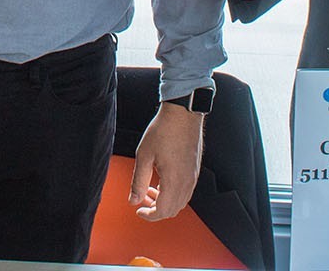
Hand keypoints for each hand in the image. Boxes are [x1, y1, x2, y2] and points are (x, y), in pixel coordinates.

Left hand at [130, 103, 204, 220]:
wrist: (182, 113)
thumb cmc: (163, 130)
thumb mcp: (144, 156)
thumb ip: (138, 181)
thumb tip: (133, 200)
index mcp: (174, 181)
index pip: (163, 211)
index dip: (149, 215)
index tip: (139, 211)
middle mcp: (187, 182)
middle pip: (173, 210)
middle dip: (156, 210)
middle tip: (142, 200)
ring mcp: (193, 176)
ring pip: (180, 201)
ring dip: (165, 201)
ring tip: (149, 189)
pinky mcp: (194, 169)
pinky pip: (185, 191)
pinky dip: (172, 193)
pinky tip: (161, 181)